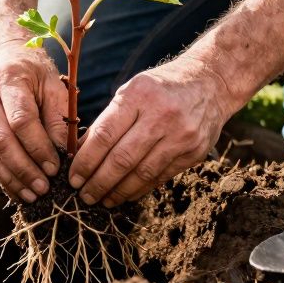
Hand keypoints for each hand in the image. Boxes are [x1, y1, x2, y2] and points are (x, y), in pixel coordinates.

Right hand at [0, 42, 68, 201]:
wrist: (5, 58)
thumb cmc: (36, 74)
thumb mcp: (54, 86)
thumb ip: (59, 118)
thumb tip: (65, 155)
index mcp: (9, 79)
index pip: (21, 120)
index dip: (38, 147)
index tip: (56, 168)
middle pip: (0, 140)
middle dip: (23, 169)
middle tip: (44, 188)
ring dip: (11, 178)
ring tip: (32, 196)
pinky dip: (1, 177)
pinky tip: (17, 190)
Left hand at [68, 53, 241, 206]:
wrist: (211, 83)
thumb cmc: (161, 87)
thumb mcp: (131, 91)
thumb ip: (108, 120)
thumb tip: (80, 153)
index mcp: (138, 95)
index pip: (105, 134)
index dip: (85, 160)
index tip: (72, 176)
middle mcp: (161, 115)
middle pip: (122, 159)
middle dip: (98, 181)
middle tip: (83, 194)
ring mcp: (180, 135)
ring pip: (141, 173)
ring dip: (117, 191)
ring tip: (101, 200)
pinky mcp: (194, 152)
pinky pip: (160, 177)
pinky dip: (139, 189)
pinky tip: (125, 194)